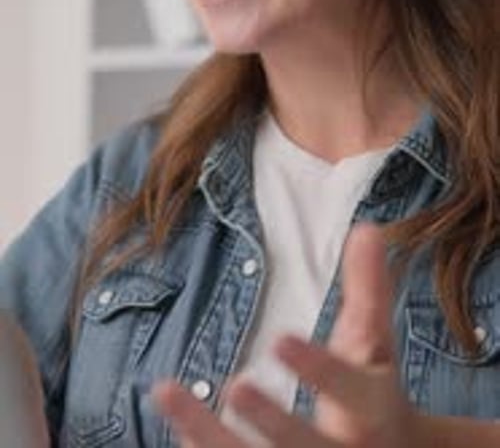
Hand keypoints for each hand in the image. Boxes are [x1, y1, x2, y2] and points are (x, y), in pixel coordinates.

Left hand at [152, 224, 421, 446]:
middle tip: (236, 386)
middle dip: (273, 421)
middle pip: (306, 447)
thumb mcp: (375, 344)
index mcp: (370, 412)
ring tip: (167, 390)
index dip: (318, 369)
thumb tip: (366, 228)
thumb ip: (369, 290)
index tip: (281, 340)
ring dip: (210, 435)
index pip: (348, 391)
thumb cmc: (372, 393)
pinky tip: (173, 427)